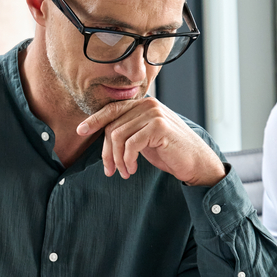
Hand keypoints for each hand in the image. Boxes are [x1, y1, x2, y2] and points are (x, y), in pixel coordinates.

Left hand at [76, 97, 225, 185]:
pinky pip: (130, 144)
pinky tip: (133, 169)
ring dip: (117, 159)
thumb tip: (100, 134)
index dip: (94, 120)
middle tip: (110, 170)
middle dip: (107, 152)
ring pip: (118, 136)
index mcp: (143, 104)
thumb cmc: (168, 152)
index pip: (112, 110)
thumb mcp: (143, 138)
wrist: (195, 163)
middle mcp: (148, 104)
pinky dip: (127, 159)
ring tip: (124, 172)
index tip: (80, 131)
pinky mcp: (159, 127)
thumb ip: (127, 130)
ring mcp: (154, 114)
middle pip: (112, 126)